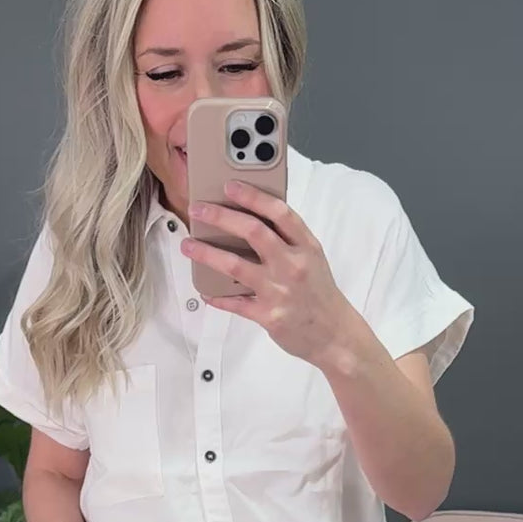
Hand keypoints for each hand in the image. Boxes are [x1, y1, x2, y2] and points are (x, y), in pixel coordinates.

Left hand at [182, 179, 353, 364]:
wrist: (335, 335)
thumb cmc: (319, 293)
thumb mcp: (313, 258)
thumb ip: (288, 239)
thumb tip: (252, 218)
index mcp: (306, 246)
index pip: (279, 212)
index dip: (252, 196)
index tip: (229, 186)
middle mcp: (293, 265)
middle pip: (253, 232)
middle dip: (220, 217)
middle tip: (197, 209)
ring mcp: (280, 291)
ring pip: (235, 265)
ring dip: (206, 253)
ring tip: (188, 245)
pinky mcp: (269, 316)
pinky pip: (235, 303)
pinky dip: (217, 297)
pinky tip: (204, 290)